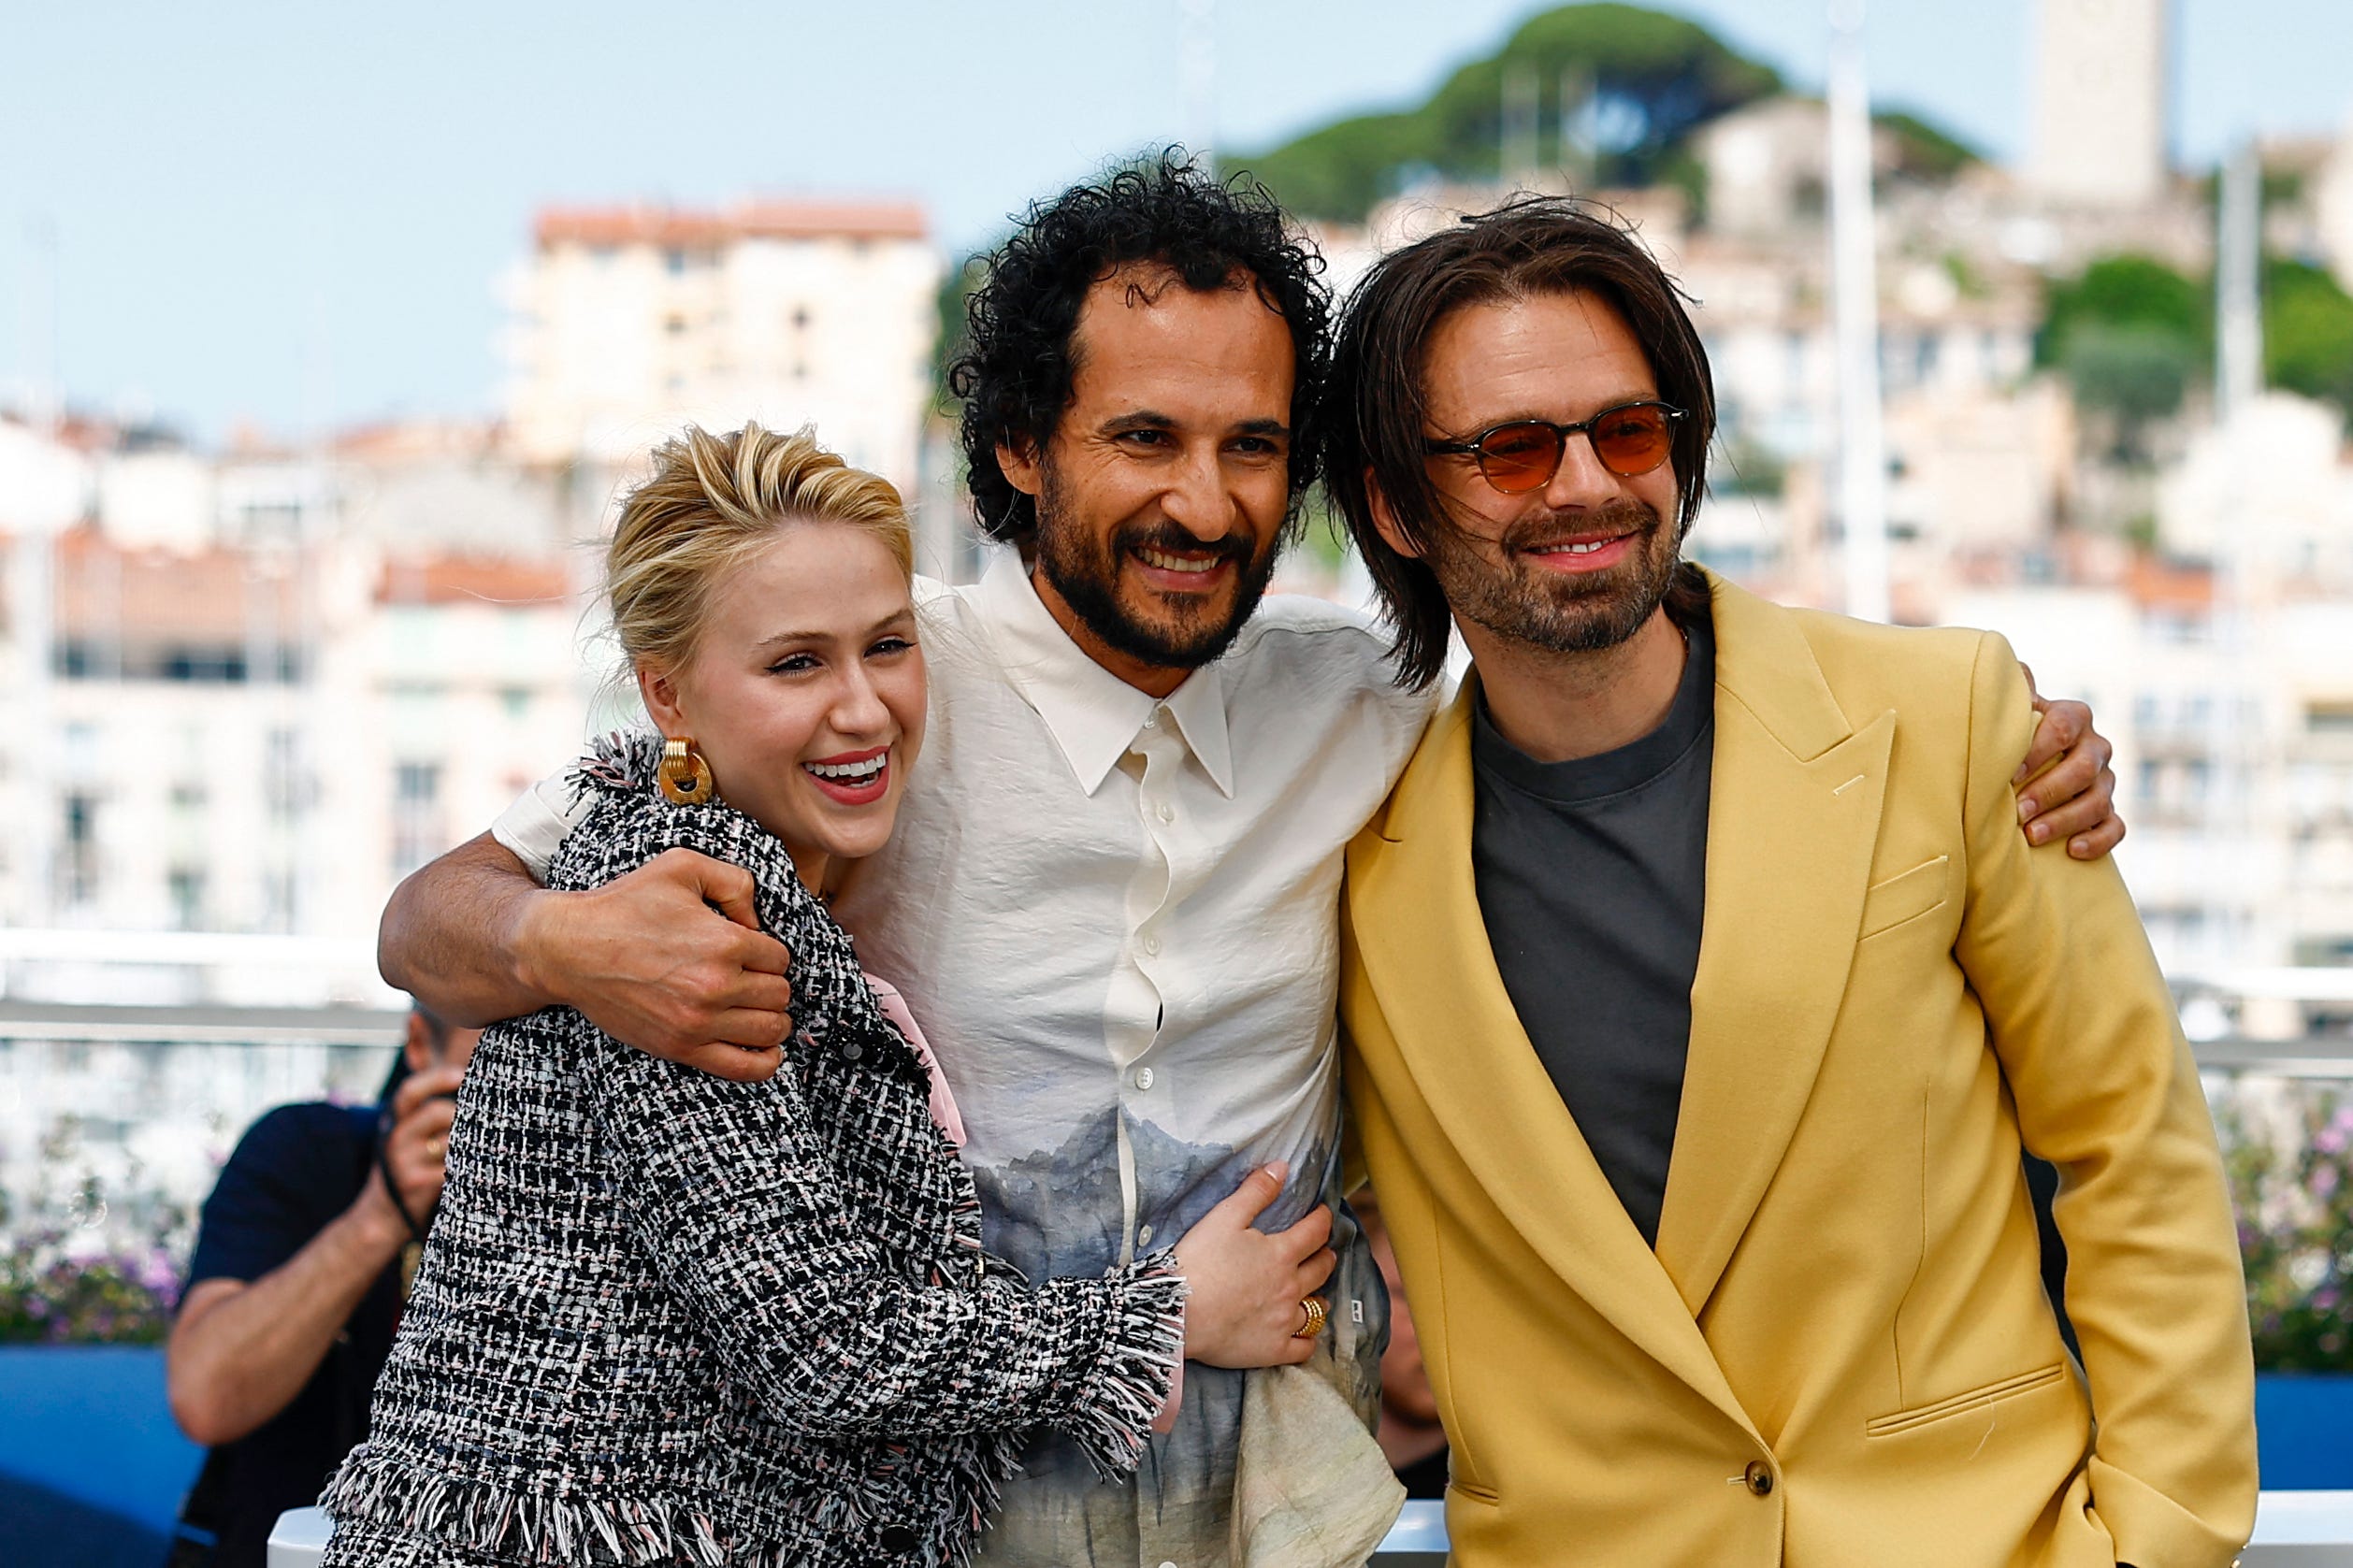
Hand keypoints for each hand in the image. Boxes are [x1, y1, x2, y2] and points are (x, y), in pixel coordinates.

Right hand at [358, 1062, 462, 1247]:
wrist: (380, 1219)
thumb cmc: (404, 1170)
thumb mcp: (404, 1139)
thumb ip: (426, 1117)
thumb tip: (473, 1094)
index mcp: (391, 1123)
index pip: (410, 1091)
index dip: (436, 1078)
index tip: (461, 1074)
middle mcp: (394, 1139)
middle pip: (438, 1112)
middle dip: (464, 1114)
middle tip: (480, 1121)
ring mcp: (404, 1163)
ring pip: (451, 1140)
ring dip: (471, 1143)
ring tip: (482, 1148)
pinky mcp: (418, 1184)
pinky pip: (455, 1167)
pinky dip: (470, 1166)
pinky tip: (477, 1170)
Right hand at [518, 848, 793, 1082]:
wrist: (568, 950)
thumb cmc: (624, 904)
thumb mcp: (682, 866)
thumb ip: (734, 881)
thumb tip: (758, 922)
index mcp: (724, 941)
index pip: (779, 957)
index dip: (768, 951)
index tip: (748, 948)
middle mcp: (717, 985)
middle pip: (779, 994)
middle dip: (770, 982)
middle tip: (750, 975)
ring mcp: (698, 1021)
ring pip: (770, 1030)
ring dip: (771, 1018)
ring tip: (756, 1007)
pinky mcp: (680, 1048)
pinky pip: (744, 1068)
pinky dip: (765, 1063)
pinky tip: (767, 1051)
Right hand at [1171, 1162, 1337, 1368]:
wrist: (1177, 1312)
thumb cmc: (1198, 1261)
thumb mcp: (1225, 1216)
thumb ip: (1256, 1191)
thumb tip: (1282, 1167)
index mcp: (1281, 1253)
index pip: (1315, 1231)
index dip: (1322, 1219)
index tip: (1323, 1214)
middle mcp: (1290, 1287)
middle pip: (1322, 1269)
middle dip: (1325, 1256)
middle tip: (1323, 1251)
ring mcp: (1284, 1321)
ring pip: (1317, 1309)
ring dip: (1319, 1296)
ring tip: (1315, 1293)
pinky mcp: (1273, 1349)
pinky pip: (1304, 1348)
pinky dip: (1307, 1340)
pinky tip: (1303, 1335)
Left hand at [2013, 664, 2122, 860]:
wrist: (2024, 767)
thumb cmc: (2009, 737)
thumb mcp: (2009, 712)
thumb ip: (2009, 692)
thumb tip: (2005, 666)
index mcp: (2072, 716)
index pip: (2062, 727)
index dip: (2037, 751)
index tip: (2009, 773)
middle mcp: (2095, 747)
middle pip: (2081, 769)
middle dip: (2049, 791)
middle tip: (2018, 811)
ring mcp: (2106, 781)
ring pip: (2098, 801)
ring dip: (2065, 820)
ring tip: (2032, 836)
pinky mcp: (2110, 812)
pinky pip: (2116, 828)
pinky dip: (2097, 840)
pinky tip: (2072, 851)